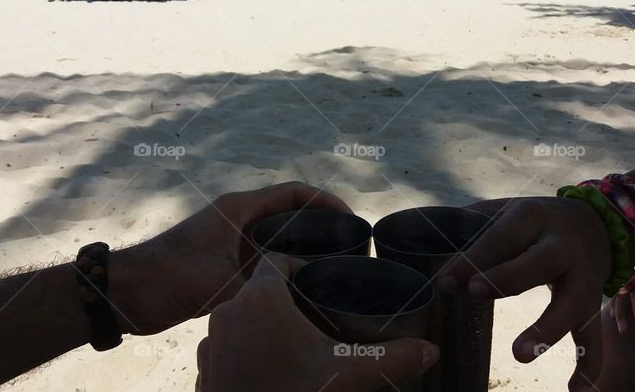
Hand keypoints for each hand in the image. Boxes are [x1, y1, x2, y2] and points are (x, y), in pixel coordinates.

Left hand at [111, 182, 350, 335]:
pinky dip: (284, 267)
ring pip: (278, 238)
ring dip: (302, 248)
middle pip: (290, 213)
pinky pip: (264, 259)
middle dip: (321, 225)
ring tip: (333, 267)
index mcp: (238, 208)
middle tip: (350, 247)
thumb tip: (302, 284)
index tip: (352, 219)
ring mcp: (231, 241)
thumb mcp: (221, 280)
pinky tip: (299, 287)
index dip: (326, 201)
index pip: (293, 193)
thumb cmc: (170, 276)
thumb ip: (262, 281)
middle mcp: (237, 218)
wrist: (128, 293)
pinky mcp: (224, 263)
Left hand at [197, 253, 438, 391]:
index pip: (278, 260)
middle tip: (316, 319)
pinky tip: (270, 370)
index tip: (320, 283)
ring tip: (295, 346)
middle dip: (288, 300)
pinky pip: (228, 346)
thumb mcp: (346, 376)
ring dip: (265, 326)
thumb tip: (430, 352)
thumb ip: (390, 358)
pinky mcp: (204, 369)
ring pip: (242, 318)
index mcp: (261, 298)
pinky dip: (246, 351)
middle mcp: (228, 310)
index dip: (301, 267)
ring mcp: (210, 341)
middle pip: (261, 289)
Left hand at [440, 197, 610, 391]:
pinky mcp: (592, 303)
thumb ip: (473, 227)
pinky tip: (576, 391)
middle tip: (476, 294)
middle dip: (508, 278)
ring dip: (547, 330)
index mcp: (534, 217)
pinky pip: (592, 335)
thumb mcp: (507, 212)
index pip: (501, 237)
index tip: (445, 282)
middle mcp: (563, 245)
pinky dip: (588, 364)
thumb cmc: (534, 222)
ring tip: (519, 354)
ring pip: (571, 303)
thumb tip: (430, 252)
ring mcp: (583, 276)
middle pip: (539, 262)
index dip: (473, 257)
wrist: (594, 223)